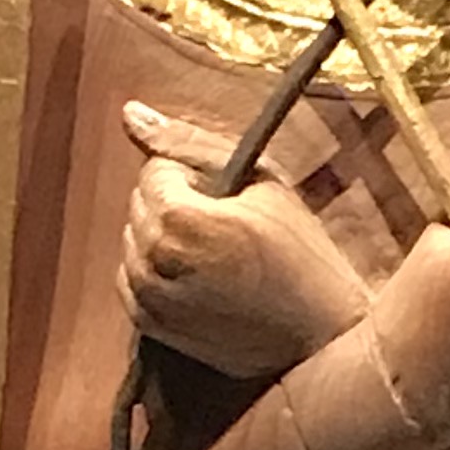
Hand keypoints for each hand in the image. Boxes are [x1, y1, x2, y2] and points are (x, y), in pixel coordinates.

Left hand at [118, 101, 369, 378]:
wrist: (320, 339)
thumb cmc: (302, 255)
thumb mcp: (262, 182)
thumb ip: (190, 142)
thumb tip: (128, 111)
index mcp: (177, 218)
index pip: (156, 169)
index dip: (196, 176)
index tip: (233, 200)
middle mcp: (151, 259)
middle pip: (140, 203)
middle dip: (176, 204)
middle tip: (229, 225)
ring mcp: (147, 298)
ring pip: (134, 239)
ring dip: (166, 237)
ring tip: (217, 254)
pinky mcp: (150, 327)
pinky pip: (131, 278)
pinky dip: (158, 269)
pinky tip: (200, 277)